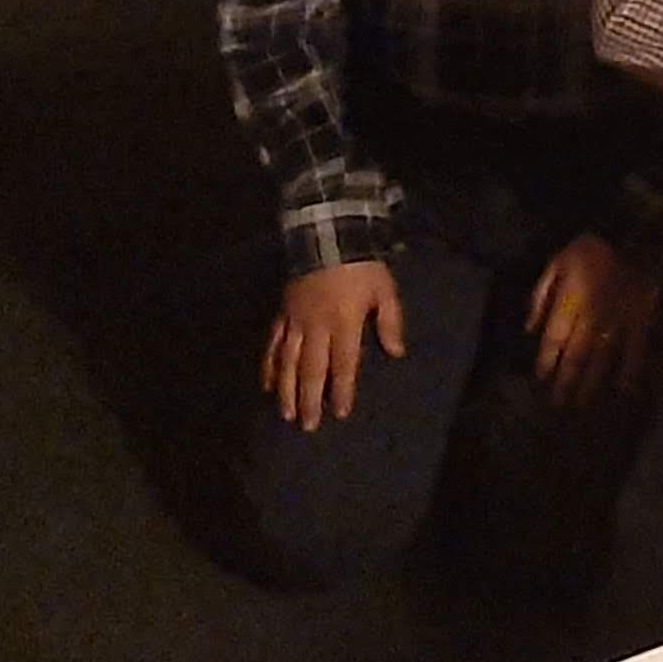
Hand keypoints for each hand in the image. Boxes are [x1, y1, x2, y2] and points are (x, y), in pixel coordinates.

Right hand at [262, 257, 405, 430]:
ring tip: (286, 414)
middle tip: (308, 425)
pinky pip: (272, 344)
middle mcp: (316, 326)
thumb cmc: (362, 266)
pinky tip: (266, 385)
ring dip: (286, 390)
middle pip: (311, 369)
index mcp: (344, 322)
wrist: (328, 236)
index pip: (343, 364)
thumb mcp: (385, 289)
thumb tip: (396, 353)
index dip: (341, 389)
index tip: (339, 412)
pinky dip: (268, 366)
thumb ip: (391, 322)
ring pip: (287, 362)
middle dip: (309, 399)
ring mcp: (295, 321)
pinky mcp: (282, 313)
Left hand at [524, 233, 662, 409]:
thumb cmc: (592, 249)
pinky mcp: (639, 321)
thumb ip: (541, 295)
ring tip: (582, 403)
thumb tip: (530, 328)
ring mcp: (617, 322)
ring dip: (591, 382)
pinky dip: (630, 369)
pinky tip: (624, 389)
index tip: (542, 379)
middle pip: (575, 355)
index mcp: (570, 303)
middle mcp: (591, 318)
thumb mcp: (557, 262)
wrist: (635, 235)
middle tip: (558, 403)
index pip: (554, 339)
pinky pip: (635, 349)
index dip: (546, 360)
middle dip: (566, 380)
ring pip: (601, 358)